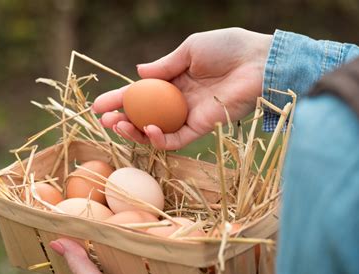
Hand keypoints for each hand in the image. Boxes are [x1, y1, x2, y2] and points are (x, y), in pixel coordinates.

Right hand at [93, 27, 272, 149]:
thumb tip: (138, 73)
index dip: (119, 99)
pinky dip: (160, 139)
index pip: (140, 94)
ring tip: (119, 126)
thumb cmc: (228, 48)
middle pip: (143, 116)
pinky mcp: (201, 128)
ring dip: (135, 132)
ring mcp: (188, 116)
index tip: (98, 105)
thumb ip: (165, 65)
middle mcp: (178, 101)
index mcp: (173, 80)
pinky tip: (150, 129)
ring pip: (155, 132)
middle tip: (104, 121)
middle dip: (121, 120)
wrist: (259, 62)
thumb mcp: (190, 50)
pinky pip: (176, 139)